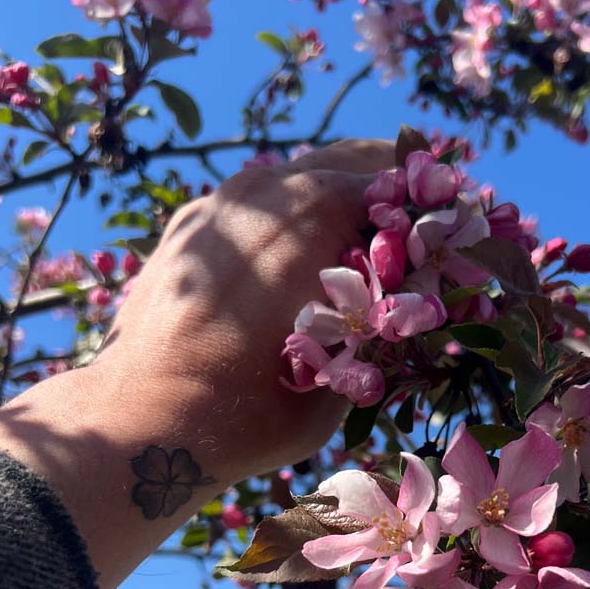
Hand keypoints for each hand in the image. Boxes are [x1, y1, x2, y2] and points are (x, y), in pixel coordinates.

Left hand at [98, 138, 393, 481]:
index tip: (444, 233)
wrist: (145, 423)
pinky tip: (291, 262)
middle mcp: (263, 193)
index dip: (424, 211)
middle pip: (342, 166)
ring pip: (291, 181)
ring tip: (352, 246)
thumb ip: (380, 327)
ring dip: (329, 202)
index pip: (391, 186)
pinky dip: (281, 221)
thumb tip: (413, 304)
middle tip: (407, 233)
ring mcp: (216, 207)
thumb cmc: (250, 411)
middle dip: (381, 193)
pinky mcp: (186, 231)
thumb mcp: (342, 377)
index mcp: (312, 214)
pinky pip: (249, 207)